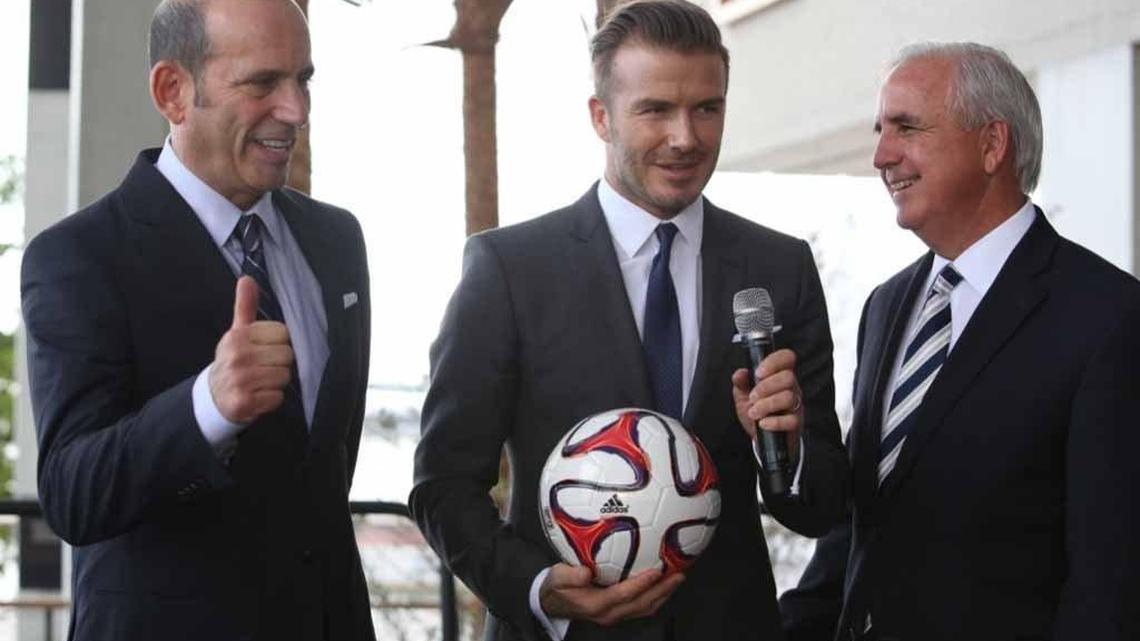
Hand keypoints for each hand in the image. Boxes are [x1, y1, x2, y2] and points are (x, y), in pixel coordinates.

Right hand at [209, 276, 293, 423]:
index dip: (278, 343)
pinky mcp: (244, 403)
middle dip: (279, 363)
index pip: (283, 334)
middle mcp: (238, 357)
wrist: (213, 397)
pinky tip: (258, 396)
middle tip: (263, 367)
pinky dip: (271, 399)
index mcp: (238, 337)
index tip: (264, 349)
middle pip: (287, 355)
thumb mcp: (237, 332)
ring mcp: (240, 380)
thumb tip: (247, 279)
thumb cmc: (233, 360)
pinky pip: (277, 397)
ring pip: (284, 376)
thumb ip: (245, 306)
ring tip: (260, 381)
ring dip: (276, 382)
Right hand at [539, 563, 683, 626]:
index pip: (624, 594)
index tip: (657, 570)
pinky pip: (641, 607)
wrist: (552, 603)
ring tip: (677, 578)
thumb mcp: (557, 577)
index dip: (642, 583)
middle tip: (679, 574)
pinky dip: (655, 596)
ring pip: (644, 608)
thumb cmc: (556, 586)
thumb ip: (570, 575)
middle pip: (642, 604)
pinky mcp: (618, 613)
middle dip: (662, 590)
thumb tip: (585, 571)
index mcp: (596, 604)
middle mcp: (609, 613)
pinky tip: (663, 584)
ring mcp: (615, 615)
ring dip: (663, 595)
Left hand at [732, 349, 803, 449]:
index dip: (774, 361)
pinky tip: (763, 423)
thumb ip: (741, 383)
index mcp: (779, 375)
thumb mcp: (743, 396)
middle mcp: (791, 387)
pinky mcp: (796, 423)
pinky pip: (791, 420)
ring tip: (753, 413)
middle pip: (788, 377)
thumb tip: (740, 373)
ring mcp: (796, 405)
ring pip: (788, 397)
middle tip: (752, 398)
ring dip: (767, 405)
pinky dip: (774, 422)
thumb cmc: (755, 412)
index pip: (786, 357)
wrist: (761, 438)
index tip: (758, 373)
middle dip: (766, 387)